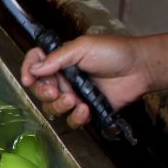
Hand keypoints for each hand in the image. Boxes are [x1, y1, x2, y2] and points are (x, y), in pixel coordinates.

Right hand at [18, 34, 152, 128]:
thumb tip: (34, 68)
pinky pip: (72, 120)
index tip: (28, 79)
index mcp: (60, 60)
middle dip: (44, 92)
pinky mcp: (87, 110)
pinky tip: (86, 109)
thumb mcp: (82, 47)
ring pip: (53, 108)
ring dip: (59, 106)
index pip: (35, 64)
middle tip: (55, 90)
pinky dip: (76, 117)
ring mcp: (75, 95)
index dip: (28, 70)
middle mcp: (64, 78)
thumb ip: (57, 58)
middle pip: (41, 90)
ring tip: (75, 100)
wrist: (139, 68)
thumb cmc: (114, 52)